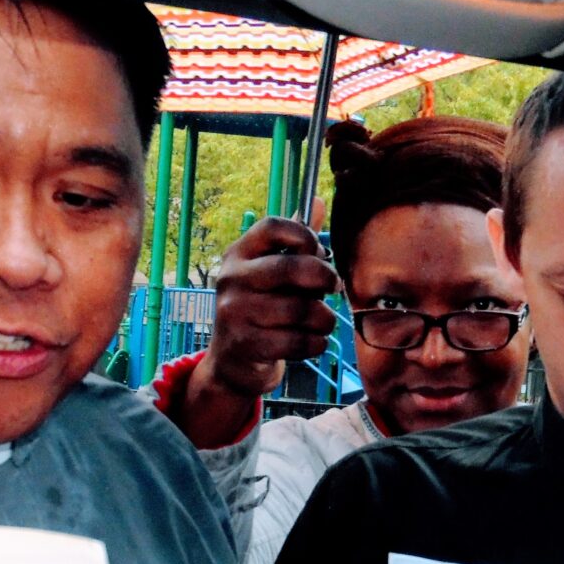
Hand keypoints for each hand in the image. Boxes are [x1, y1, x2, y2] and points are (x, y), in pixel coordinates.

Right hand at [204, 217, 339, 396]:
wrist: (233, 362)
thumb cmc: (261, 310)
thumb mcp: (271, 273)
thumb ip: (295, 241)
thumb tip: (318, 201)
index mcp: (238, 254)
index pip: (273, 226)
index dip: (305, 236)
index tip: (318, 254)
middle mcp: (231, 279)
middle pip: (293, 268)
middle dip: (324, 279)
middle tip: (332, 288)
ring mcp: (235, 313)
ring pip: (301, 310)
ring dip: (324, 319)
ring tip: (323, 322)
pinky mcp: (245, 345)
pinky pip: (298, 341)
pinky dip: (316, 344)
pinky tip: (313, 342)